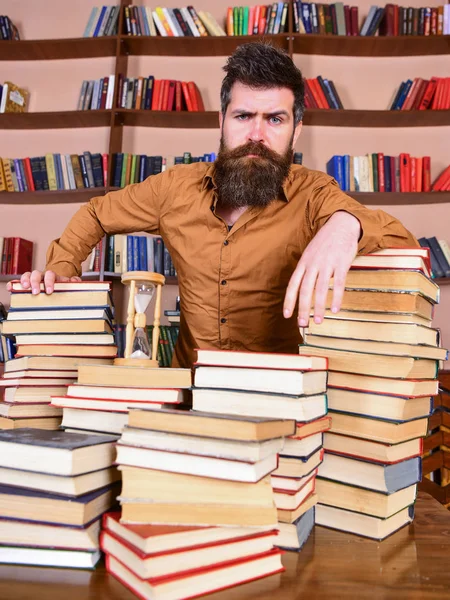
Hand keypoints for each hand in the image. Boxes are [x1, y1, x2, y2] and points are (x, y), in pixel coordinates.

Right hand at [6, 270, 81, 294]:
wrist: (56, 283)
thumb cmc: (61, 285)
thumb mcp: (69, 283)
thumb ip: (74, 282)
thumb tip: (75, 280)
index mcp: (52, 275)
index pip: (50, 274)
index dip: (49, 282)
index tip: (49, 291)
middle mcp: (41, 275)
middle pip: (36, 273)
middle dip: (35, 282)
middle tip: (36, 292)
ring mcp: (33, 279)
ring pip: (27, 275)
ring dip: (25, 280)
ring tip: (24, 287)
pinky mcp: (26, 284)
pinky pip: (18, 282)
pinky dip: (14, 284)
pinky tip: (11, 287)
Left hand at [283, 211, 359, 325]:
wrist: (341, 225)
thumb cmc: (325, 243)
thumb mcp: (310, 254)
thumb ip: (307, 271)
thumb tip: (303, 292)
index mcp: (303, 263)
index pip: (293, 284)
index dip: (289, 300)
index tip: (287, 315)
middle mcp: (313, 264)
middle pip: (305, 290)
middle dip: (303, 308)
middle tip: (302, 324)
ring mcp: (327, 263)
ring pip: (321, 289)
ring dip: (319, 307)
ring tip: (318, 321)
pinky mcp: (342, 263)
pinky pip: (339, 283)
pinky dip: (337, 298)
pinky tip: (336, 309)